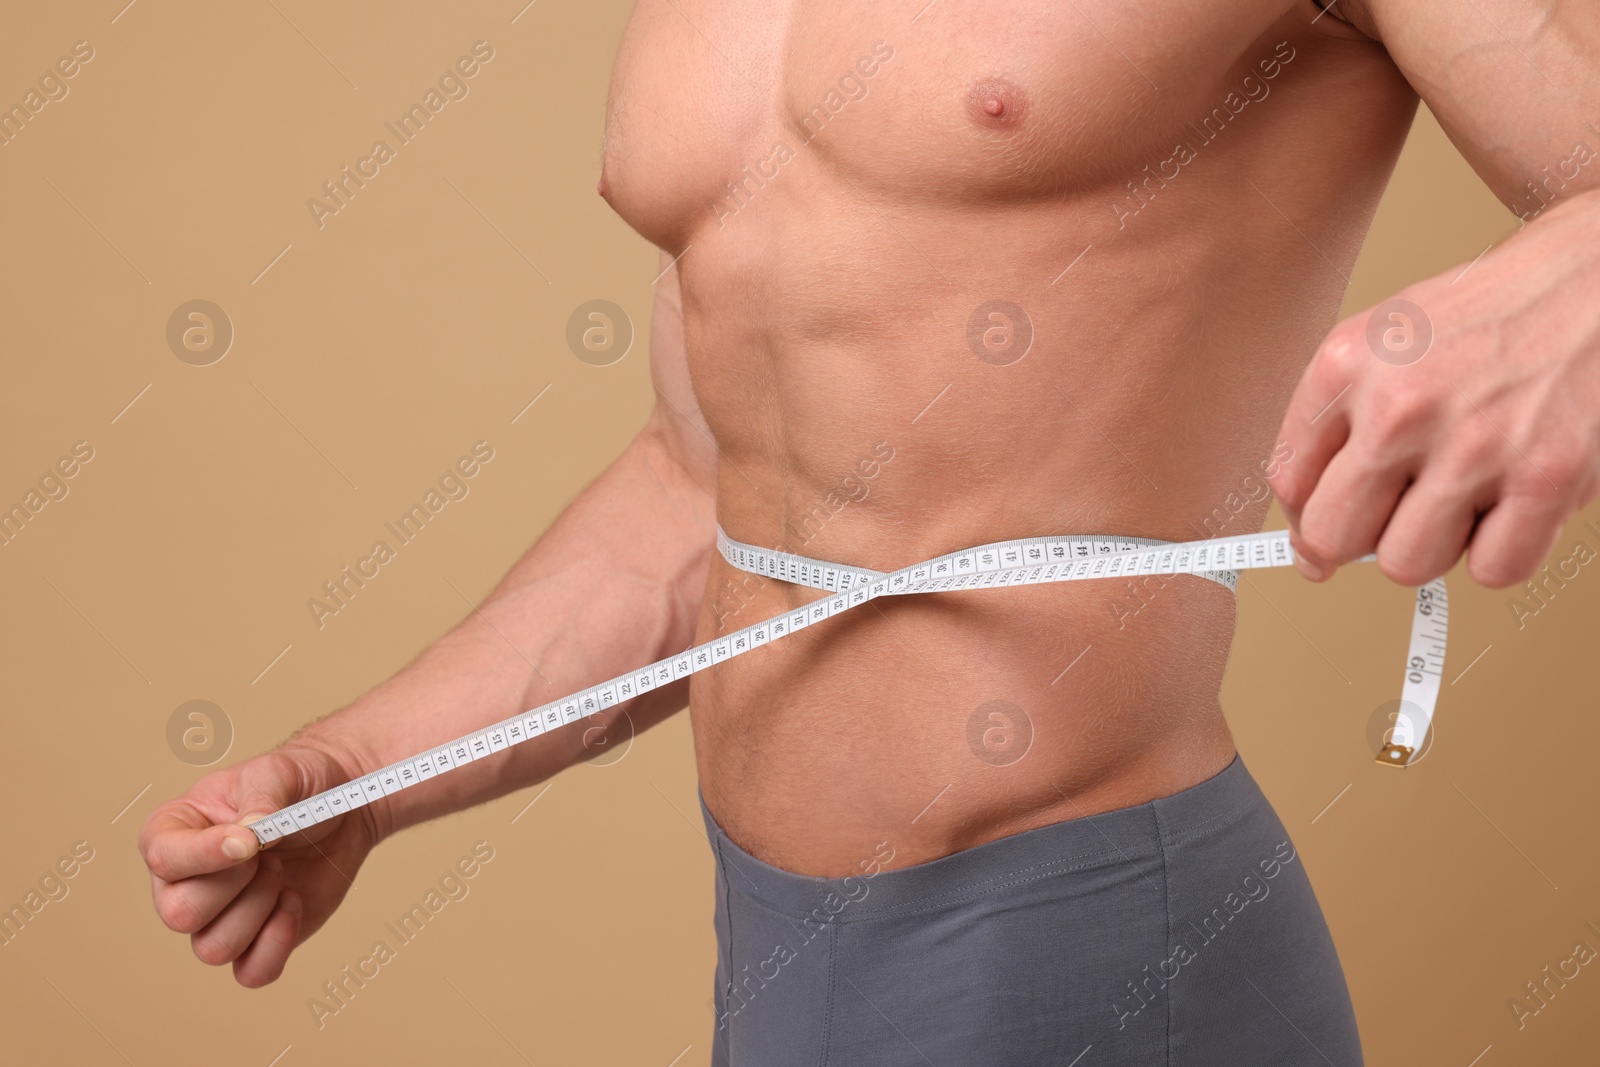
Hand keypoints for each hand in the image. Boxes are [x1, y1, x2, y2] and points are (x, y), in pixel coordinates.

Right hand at [138, 743, 378, 986]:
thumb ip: (262, 797)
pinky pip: (250, 972)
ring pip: (212, 948)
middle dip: (234, 885)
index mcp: (173, 831)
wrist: (344, 804)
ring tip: (280, 871)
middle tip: (268, 854)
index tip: (251, 840)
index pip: (163, 859)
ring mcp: (219, 915)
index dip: (205, 855)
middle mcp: (185, 880)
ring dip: (257, 910)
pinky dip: (276, 944)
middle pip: (179, 914)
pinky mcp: (256, 939)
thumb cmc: (300, 782)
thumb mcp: (280, 771)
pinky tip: (294, 902)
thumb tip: (250, 831)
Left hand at [1271, 190, 1599, 587]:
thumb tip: (1310, 548)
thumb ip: (1335, 426)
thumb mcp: (1386, 340)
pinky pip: (1492, 571)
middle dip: (1363, 535)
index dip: (1309, 513)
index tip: (1336, 518)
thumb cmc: (1493, 313)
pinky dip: (1503, 551)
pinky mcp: (1547, 476)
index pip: (1288, 483)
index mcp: (1347, 363)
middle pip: (1333, 537)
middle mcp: (1400, 404)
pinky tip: (1512, 501)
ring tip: (1465, 494)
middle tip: (1402, 507)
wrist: (1599, 274)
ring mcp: (1473, 443)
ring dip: (1434, 544)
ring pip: (1406, 564)